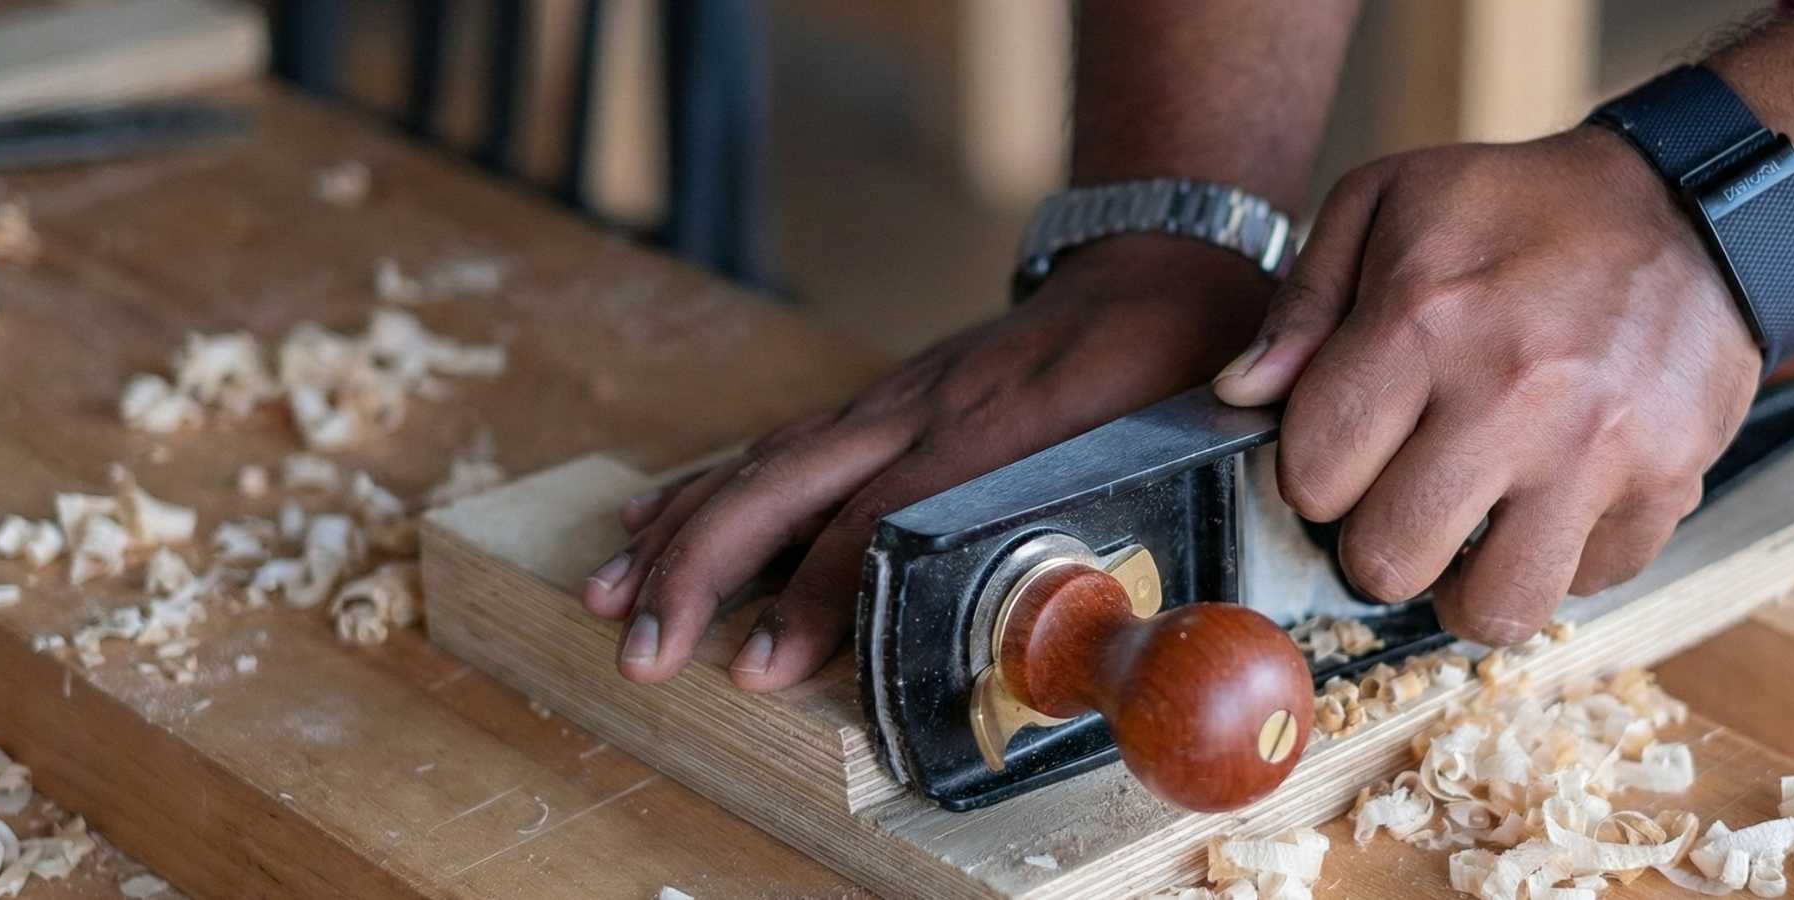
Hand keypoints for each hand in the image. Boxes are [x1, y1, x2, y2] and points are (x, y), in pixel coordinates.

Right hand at [583, 236, 1275, 689]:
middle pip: (787, 489)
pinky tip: (649, 520)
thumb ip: (1151, 528)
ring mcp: (891, 400)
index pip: (881, 522)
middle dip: (702, 572)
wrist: (1154, 268)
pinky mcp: (879, 399)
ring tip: (611, 600)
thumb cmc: (1173, 370)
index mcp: (995, 433)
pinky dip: (707, 484)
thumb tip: (1130, 638)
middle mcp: (922, 411)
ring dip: (682, 535)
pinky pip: (778, 443)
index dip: (818, 598)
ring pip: (765, 465)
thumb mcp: (1182, 449)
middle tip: (645, 651)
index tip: (760, 666)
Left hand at [1214, 127, 1759, 645]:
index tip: (1342, 447)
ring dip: (1464, 584)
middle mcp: (1512, 397)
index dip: (1313, 472)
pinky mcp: (1667, 487)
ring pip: (1491, 609)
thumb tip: (1238, 396)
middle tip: (1401, 493)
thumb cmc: (1521, 208)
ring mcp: (1597, 452)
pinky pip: (1585, 586)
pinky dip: (1559, 561)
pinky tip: (1548, 502)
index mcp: (1424, 322)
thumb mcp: (1387, 202)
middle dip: (1376, 539)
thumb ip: (1302, 304)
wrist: (1696, 207)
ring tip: (1467, 529)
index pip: (1313, 477)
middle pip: (1386, 562)